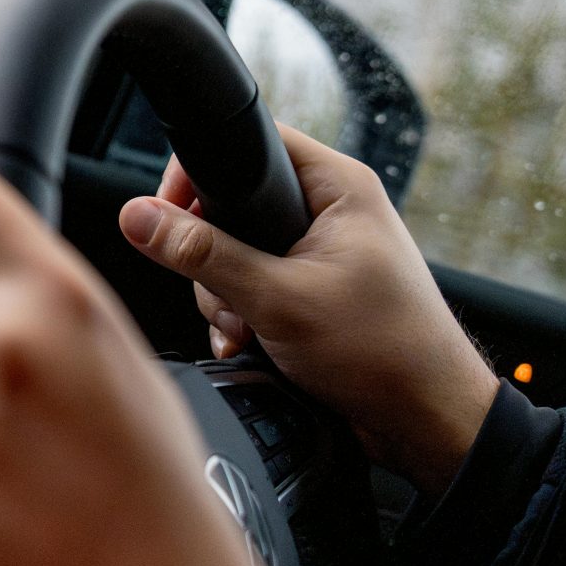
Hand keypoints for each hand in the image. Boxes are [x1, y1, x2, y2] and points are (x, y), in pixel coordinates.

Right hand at [117, 123, 497, 495]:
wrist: (426, 422)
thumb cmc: (386, 353)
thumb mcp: (277, 298)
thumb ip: (202, 255)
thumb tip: (139, 219)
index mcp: (337, 187)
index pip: (252, 143)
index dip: (201, 173)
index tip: (170, 214)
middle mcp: (329, 212)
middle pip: (231, 206)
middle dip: (211, 259)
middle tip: (227, 293)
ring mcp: (319, 253)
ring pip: (233, 254)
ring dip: (225, 297)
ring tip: (247, 329)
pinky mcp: (310, 290)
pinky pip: (250, 287)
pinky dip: (240, 316)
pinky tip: (250, 344)